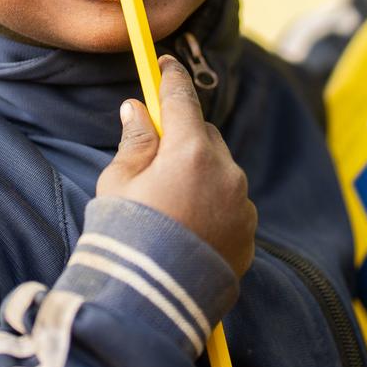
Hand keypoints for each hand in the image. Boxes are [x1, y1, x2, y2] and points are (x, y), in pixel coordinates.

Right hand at [98, 57, 256, 275]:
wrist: (152, 302)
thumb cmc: (126, 238)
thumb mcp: (117, 184)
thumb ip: (133, 143)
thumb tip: (137, 110)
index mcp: (191, 152)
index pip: (182, 100)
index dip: (171, 78)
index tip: (165, 63)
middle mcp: (226, 172)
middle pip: (206, 136)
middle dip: (185, 138)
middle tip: (157, 153)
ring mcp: (242, 205)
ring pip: (221, 173)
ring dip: (201, 176)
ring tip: (169, 207)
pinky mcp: (249, 235)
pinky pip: (232, 207)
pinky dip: (214, 208)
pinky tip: (188, 230)